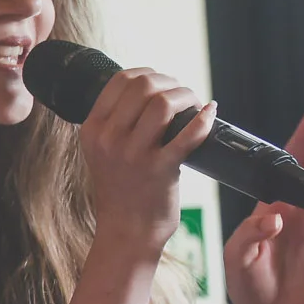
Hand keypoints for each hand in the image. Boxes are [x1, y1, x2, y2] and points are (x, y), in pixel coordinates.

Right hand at [80, 68, 218, 257]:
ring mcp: (133, 155)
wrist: (127, 230)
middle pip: (143, 86)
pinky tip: (210, 114)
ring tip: (195, 105)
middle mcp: (109, 139)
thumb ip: (115, 123)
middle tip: (182, 95)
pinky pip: (187, 134)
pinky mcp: (160, 170)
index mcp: (92, 130)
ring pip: (164, 104)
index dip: (148, 73)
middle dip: (171, 82)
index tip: (163, 83)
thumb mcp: (103, 152)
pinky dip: (204, 119)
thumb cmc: (122, 189)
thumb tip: (150, 91)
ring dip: (187, 96)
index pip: (120, 80)